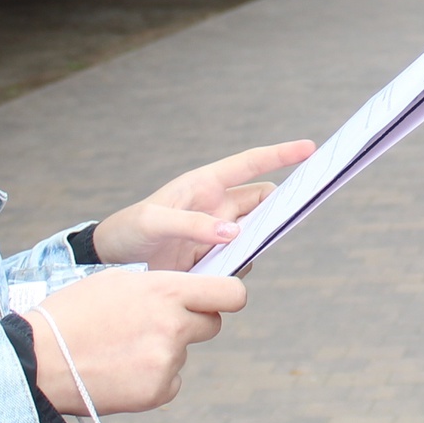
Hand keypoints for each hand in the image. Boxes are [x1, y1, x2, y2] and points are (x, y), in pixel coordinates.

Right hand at [26, 268, 248, 413]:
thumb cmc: (72, 314)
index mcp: (166, 291)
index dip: (228, 296)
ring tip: (120, 349)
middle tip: (156, 325)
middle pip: (212, 324)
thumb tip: (188, 293)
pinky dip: (153, 378)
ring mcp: (167, 361)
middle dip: (192, 323)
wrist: (37, 361)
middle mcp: (174, 326)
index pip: (231, 293)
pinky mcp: (157, 391)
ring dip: (163, 351)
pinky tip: (120, 372)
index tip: (219, 299)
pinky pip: (170, 381)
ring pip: (183, 353)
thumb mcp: (118, 281)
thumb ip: (161, 286)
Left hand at [88, 140, 312, 269]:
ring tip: (248, 249)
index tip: (311, 149)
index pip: (251, 163)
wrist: (112, 262)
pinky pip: (241, 258)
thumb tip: (233, 234)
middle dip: (281, 203)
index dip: (281, 154)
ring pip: (256, 231)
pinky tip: (225, 273)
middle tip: (298, 211)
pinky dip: (243, 263)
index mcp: (205, 184)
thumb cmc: (129, 230)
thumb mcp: (154, 222)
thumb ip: (192, 225)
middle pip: (263, 200)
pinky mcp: (214, 257)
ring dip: (260, 238)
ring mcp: (217, 232)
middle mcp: (216, 205)